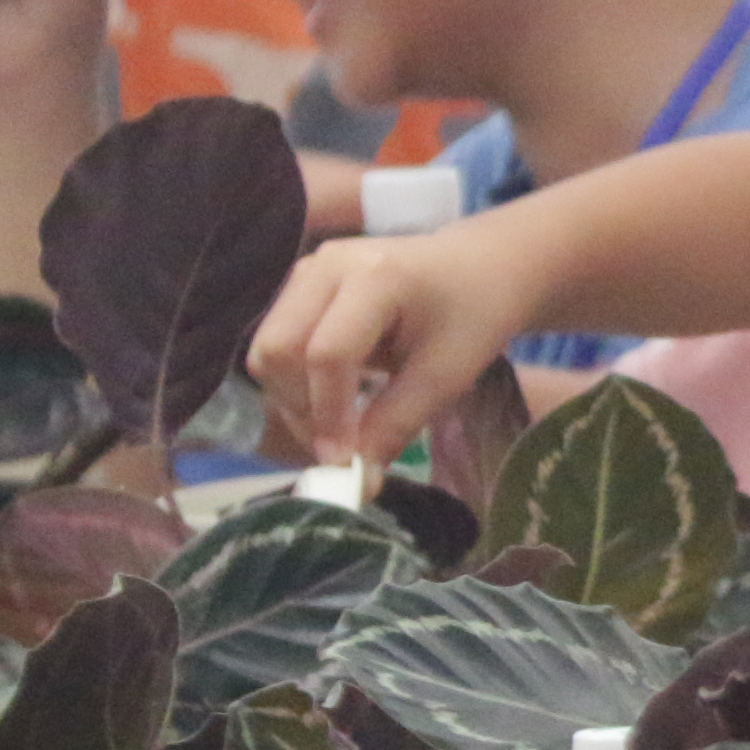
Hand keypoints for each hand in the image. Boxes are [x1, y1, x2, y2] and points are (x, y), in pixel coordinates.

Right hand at [252, 213, 565, 465]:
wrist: (480, 267)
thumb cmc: (474, 316)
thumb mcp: (447, 376)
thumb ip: (396, 424)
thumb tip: (356, 482)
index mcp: (375, 277)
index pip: (328, 354)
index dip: (330, 415)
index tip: (344, 464)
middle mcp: (326, 266)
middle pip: (278, 349)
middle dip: (301, 409)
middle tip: (338, 449)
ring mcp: (306, 272)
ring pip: (269, 350)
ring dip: (294, 400)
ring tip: (340, 429)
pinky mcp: (299, 287)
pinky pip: (278, 343)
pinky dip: (297, 383)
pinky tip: (336, 403)